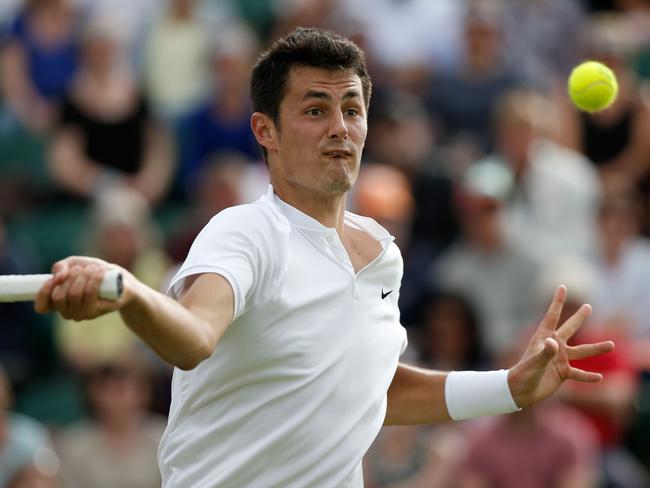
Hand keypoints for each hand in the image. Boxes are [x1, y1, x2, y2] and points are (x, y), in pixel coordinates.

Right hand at [35, 256, 132, 319]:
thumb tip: (57, 277)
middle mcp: (67, 312)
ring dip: (83, 276)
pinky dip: (94, 279)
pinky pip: (90, 294)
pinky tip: (100, 272)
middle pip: (59, 296)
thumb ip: (60, 267)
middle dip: (69, 278)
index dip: (44, 293)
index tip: (54, 279)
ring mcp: (81, 314)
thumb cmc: (93, 273)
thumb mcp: (74, 264)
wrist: (120, 280)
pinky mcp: (97, 311)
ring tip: (92, 268)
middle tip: (81, 268)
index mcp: (58, 303)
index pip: (41, 307)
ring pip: (74, 294)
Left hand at [508, 285, 614, 407]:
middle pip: (569, 329)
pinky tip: (599, 377)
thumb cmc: (524, 373)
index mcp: (544, 337)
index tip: (562, 287)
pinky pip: (579, 374)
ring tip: (612, 344)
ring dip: (596, 349)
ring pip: (582, 352)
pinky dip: (589, 376)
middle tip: (588, 306)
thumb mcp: (535, 361)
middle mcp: (553, 346)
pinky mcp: (563, 373)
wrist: (520, 391)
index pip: (552, 316)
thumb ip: (546, 352)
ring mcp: (559, 359)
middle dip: (579, 318)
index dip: (557, 302)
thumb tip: (554, 342)